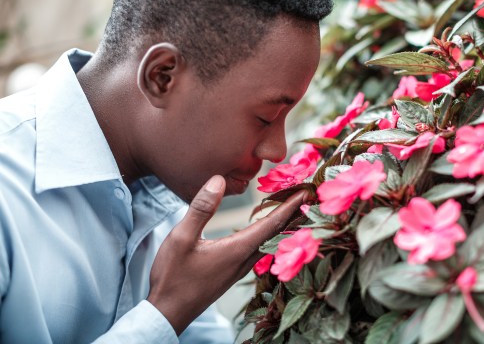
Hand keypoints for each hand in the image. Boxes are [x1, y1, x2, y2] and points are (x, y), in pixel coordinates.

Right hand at [147, 175, 306, 334]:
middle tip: (307, 195)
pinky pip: (259, 249)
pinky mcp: (233, 272)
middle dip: (293, 212)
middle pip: (277, 233)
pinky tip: (265, 230)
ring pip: (269, 242)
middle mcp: (245, 259)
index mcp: (238, 249)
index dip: (289, 206)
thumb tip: (219, 179)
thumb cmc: (173, 276)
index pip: (271, 224)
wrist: (168, 312)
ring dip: (282, 223)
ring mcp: (240, 268)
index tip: (306, 191)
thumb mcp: (182, 238)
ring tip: (292, 207)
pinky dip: (269, 234)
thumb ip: (201, 208)